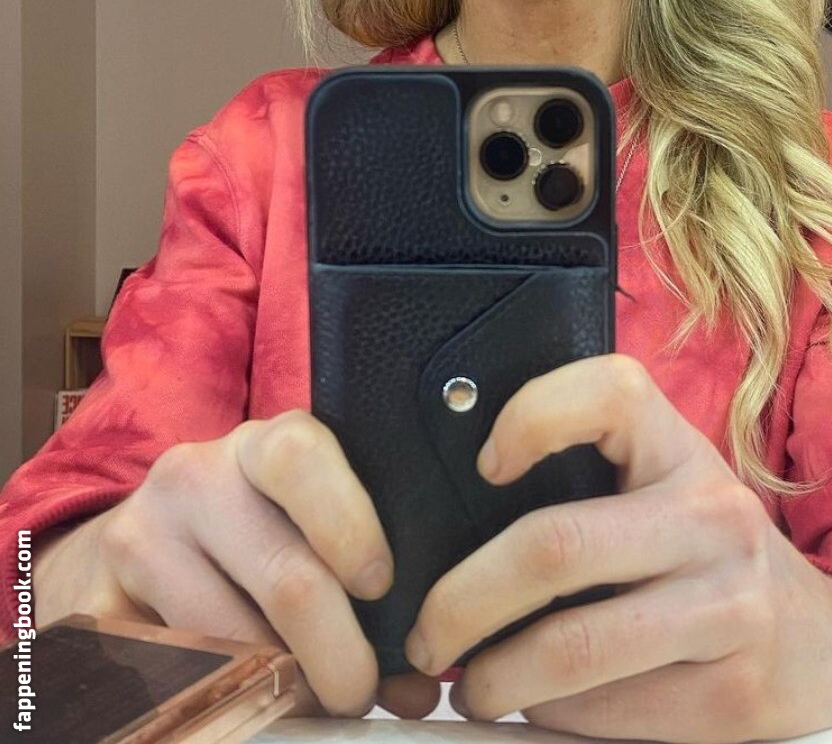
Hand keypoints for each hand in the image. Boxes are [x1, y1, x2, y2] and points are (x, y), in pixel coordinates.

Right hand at [30, 409, 438, 719]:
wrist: (132, 545)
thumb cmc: (248, 537)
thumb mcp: (297, 525)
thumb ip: (359, 581)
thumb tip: (418, 686)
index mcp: (263, 446)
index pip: (302, 456)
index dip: (350, 523)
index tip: (381, 586)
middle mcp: (196, 477)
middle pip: (286, 576)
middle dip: (339, 654)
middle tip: (358, 693)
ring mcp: (140, 537)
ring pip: (234, 643)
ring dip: (284, 691)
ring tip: (308, 701)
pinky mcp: (95, 601)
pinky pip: (173, 676)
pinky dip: (220, 705)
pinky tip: (244, 703)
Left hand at [403, 355, 831, 740]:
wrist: (824, 644)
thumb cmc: (703, 556)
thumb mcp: (661, 492)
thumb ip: (582, 484)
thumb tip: (450, 531)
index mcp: (680, 450)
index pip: (609, 392)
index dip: (532, 415)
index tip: (483, 465)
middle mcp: (713, 516)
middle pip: (555, 546)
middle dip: (463, 601)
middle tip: (427, 633)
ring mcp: (731, 607)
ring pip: (573, 649)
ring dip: (496, 679)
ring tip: (473, 685)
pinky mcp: (735, 697)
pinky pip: (609, 715)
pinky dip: (554, 720)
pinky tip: (547, 709)